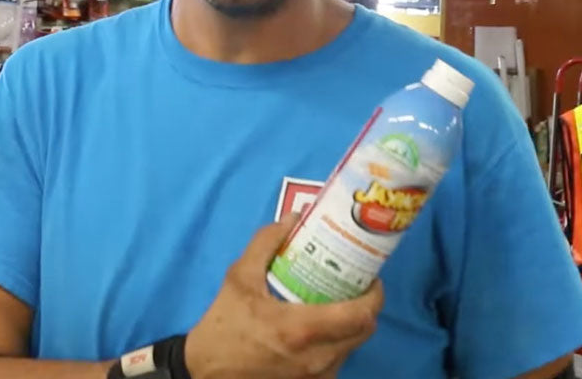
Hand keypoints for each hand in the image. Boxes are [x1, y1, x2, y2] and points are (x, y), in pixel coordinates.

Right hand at [185, 215, 384, 378]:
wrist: (206, 373)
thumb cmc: (224, 326)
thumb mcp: (239, 278)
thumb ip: (267, 243)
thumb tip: (294, 218)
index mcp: (301, 330)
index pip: (362, 315)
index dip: (375, 295)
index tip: (370, 278)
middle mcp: (316, 358)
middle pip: (365, 331)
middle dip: (366, 308)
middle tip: (356, 288)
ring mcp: (315, 377)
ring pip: (352, 348)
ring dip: (351, 326)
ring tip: (339, 305)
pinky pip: (336, 362)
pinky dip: (337, 344)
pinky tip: (322, 329)